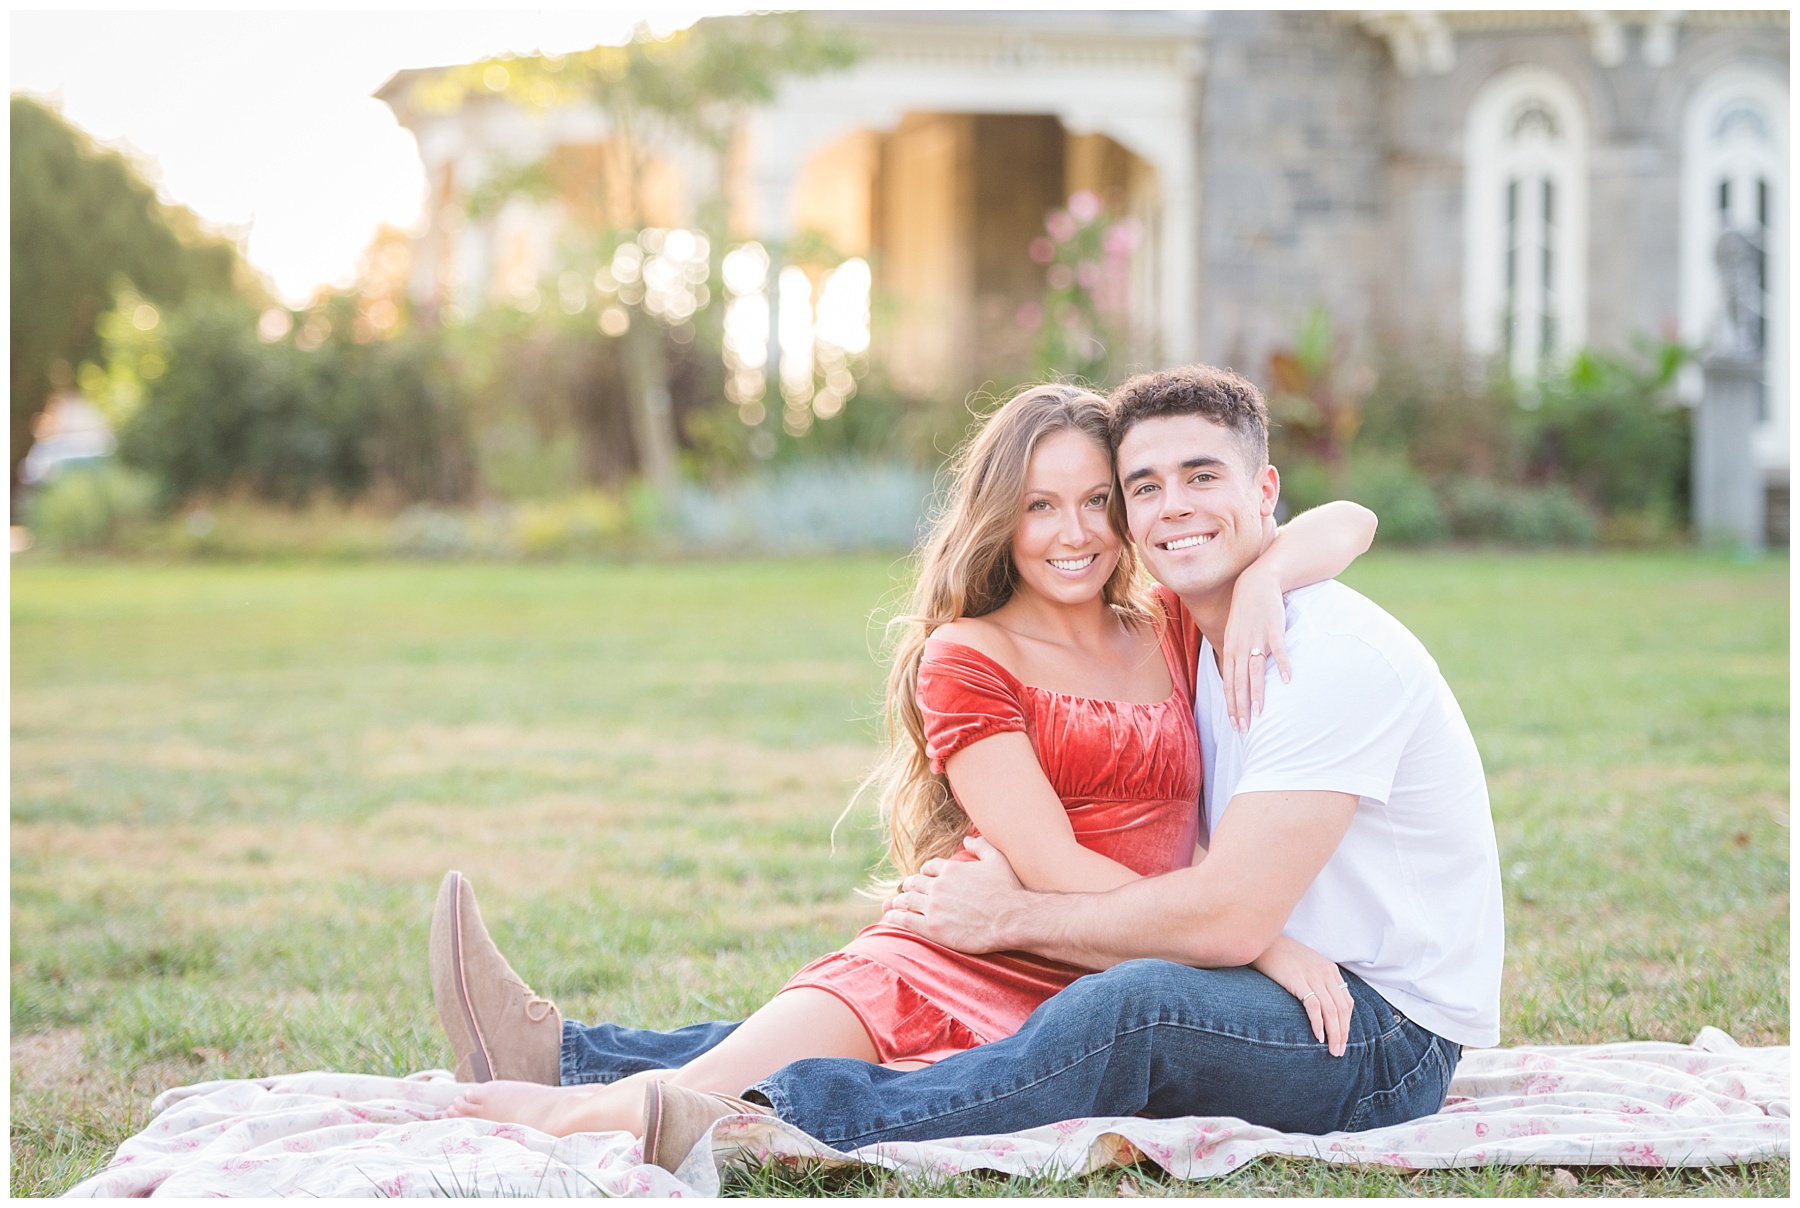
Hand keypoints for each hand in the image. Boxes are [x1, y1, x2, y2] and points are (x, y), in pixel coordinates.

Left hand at [881, 836, 1028, 953]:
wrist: (1011, 919)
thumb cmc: (1008, 890)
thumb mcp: (997, 859)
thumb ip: (981, 845)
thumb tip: (966, 839)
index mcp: (951, 869)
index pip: (929, 868)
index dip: (925, 873)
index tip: (924, 878)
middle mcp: (938, 885)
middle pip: (914, 883)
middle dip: (910, 886)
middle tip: (906, 892)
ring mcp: (933, 906)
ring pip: (906, 900)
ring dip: (899, 901)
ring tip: (895, 904)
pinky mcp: (932, 927)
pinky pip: (905, 919)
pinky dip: (895, 916)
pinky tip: (890, 917)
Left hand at [1221, 562, 1290, 729]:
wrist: (1256, 583)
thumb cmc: (1246, 611)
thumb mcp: (1234, 633)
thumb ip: (1235, 654)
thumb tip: (1236, 675)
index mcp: (1230, 649)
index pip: (1228, 683)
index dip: (1231, 705)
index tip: (1236, 724)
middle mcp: (1240, 647)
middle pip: (1238, 683)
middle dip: (1241, 707)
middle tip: (1245, 728)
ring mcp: (1256, 639)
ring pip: (1254, 671)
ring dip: (1257, 693)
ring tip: (1260, 712)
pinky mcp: (1273, 630)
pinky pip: (1278, 651)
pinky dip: (1282, 666)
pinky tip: (1287, 681)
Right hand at [1250, 936, 1352, 1056]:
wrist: (1262, 942)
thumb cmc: (1282, 957)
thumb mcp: (1307, 966)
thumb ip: (1319, 981)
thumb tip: (1325, 1008)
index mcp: (1330, 970)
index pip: (1347, 1002)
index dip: (1347, 1024)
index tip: (1343, 1040)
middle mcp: (1325, 972)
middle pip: (1342, 1009)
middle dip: (1343, 1033)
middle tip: (1339, 1051)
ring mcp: (1311, 975)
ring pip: (1331, 1010)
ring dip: (1334, 1033)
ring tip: (1332, 1050)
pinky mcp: (1297, 979)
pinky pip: (1313, 1005)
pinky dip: (1318, 1023)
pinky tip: (1318, 1036)